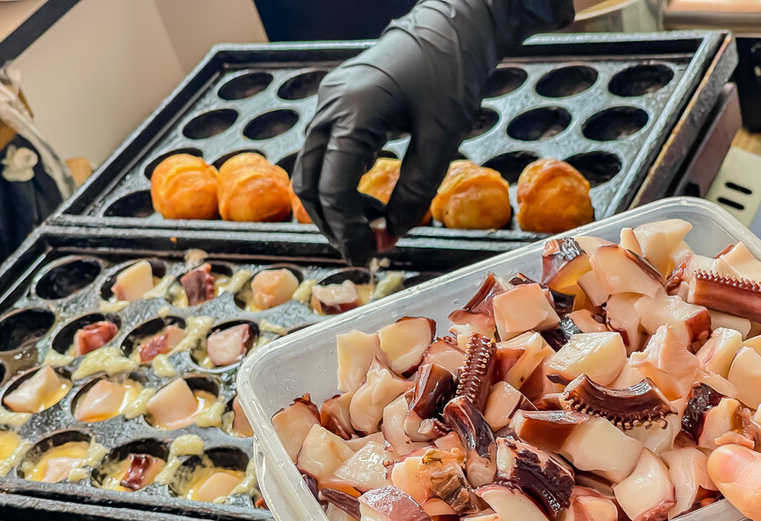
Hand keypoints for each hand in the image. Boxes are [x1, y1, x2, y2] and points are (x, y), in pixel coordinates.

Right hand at [292, 0, 573, 263]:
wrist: (452, 26)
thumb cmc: (451, 73)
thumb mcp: (442, 138)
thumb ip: (415, 190)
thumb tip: (392, 233)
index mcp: (352, 113)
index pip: (331, 188)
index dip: (347, 230)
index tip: (368, 255)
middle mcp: (328, 107)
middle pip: (308, 184)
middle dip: (333, 225)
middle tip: (365, 250)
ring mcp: (328, 103)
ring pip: (311, 171)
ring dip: (335, 208)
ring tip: (372, 227)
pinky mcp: (336, 104)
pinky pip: (323, 154)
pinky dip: (338, 185)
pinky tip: (368, 200)